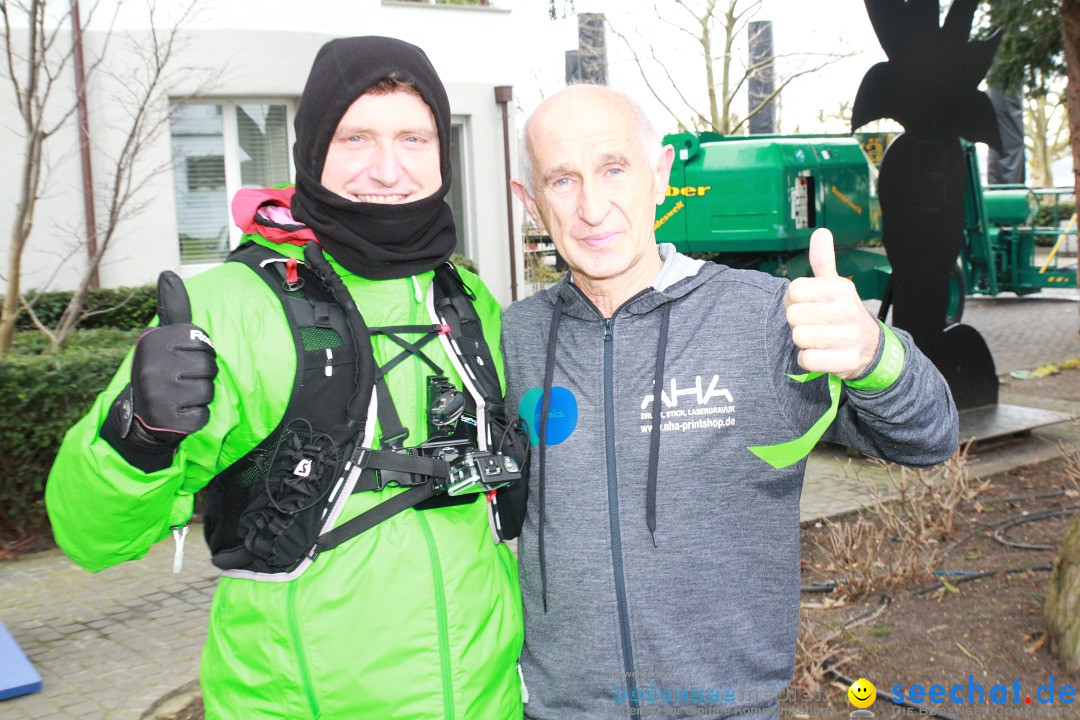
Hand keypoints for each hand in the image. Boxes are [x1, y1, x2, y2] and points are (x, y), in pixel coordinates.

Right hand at [124, 271, 216, 447]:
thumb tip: (169, 273)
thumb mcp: (163, 337)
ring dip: (200, 396)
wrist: (139, 416)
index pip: (204, 342)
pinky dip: (196, 416)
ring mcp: (160, 394)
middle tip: (180, 380)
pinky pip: (203, 415)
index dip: (200, 352)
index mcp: (154, 341)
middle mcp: (153, 365)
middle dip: (201, 375)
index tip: (182, 359)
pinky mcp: (169, 419)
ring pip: (208, 390)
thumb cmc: (160, 370)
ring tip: (180, 396)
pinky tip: (179, 412)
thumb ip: (173, 308)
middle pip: (209, 366)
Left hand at [784, 228, 879, 379]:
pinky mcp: (845, 360)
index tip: (808, 305)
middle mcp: (847, 309)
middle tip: (814, 324)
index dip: (794, 301)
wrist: (869, 347)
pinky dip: (808, 360)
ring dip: (803, 342)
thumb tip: (821, 232)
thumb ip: (823, 261)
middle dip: (798, 323)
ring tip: (819, 339)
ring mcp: (848, 336)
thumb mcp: (835, 285)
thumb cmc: (842, 313)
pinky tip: (821, 354)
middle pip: (793, 316)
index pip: (794, 291)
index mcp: (841, 288)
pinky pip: (807, 359)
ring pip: (799, 337)